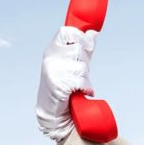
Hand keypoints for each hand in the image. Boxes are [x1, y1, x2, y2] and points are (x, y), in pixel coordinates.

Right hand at [36, 26, 98, 142]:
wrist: (55, 113)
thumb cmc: (65, 86)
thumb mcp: (72, 64)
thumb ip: (83, 48)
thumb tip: (93, 32)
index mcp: (53, 50)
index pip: (67, 32)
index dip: (80, 37)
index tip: (86, 46)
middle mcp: (51, 58)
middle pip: (78, 49)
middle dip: (84, 62)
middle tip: (78, 74)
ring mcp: (53, 71)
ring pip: (82, 67)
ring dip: (85, 78)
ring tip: (77, 85)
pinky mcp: (58, 85)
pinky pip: (82, 82)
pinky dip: (85, 89)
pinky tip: (79, 93)